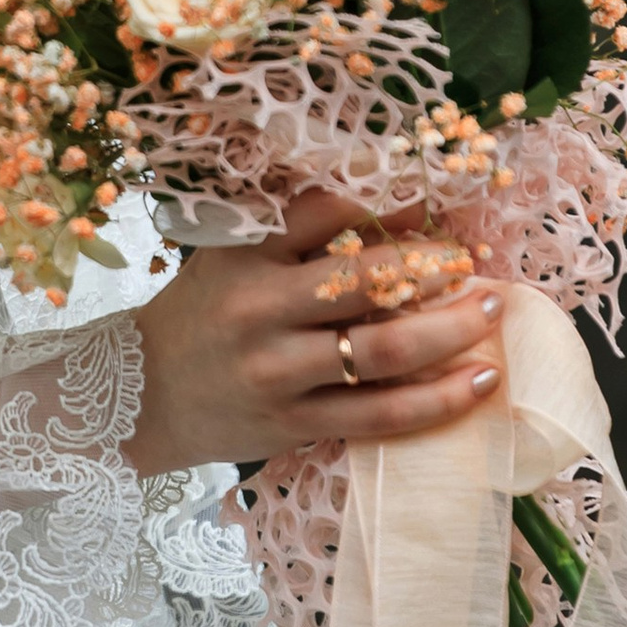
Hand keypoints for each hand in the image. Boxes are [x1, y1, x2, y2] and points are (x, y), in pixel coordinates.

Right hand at [124, 187, 503, 476]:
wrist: (134, 398)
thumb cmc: (198, 318)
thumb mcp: (230, 260)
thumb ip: (297, 236)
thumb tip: (397, 213)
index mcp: (245, 256)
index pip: (326, 214)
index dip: (389, 205)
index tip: (436, 202)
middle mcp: (261, 310)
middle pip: (365, 282)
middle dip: (433, 268)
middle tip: (474, 260)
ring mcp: (279, 373)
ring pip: (383, 352)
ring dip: (450, 330)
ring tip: (492, 310)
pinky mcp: (295, 424)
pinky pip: (380, 415)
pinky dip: (437, 401)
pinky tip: (480, 383)